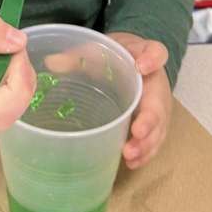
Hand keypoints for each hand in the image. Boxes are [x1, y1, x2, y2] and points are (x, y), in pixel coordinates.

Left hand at [44, 32, 170, 169]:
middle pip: (160, 100)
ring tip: (129, 155)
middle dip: (150, 120)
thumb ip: (77, 56)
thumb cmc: (111, 56)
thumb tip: (51, 63)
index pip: (155, 52)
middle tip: (136, 133)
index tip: (141, 66)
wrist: (127, 62)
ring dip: (147, 143)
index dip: (152, 59)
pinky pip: (155, 139)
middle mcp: (156, 82)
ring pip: (160, 126)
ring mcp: (158, 106)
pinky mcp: (154, 124)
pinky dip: (145, 152)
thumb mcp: (95, 50)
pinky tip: (131, 162)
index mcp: (144, 55)